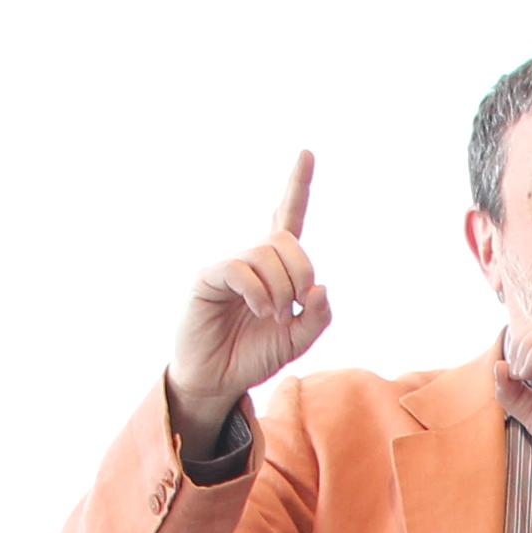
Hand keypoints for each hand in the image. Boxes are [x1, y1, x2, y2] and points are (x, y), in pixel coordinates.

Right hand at [167, 153, 329, 452]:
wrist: (219, 378)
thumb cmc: (254, 355)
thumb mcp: (298, 340)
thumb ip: (317, 316)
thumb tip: (322, 286)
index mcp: (276, 269)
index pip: (288, 219)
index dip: (297, 187)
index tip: (307, 153)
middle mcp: (252, 260)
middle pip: (288, 242)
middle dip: (301, 274)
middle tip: (294, 306)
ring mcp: (230, 266)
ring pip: (267, 255)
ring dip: (281, 290)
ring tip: (272, 316)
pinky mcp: (209, 277)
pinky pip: (240, 269)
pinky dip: (258, 291)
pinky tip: (258, 310)